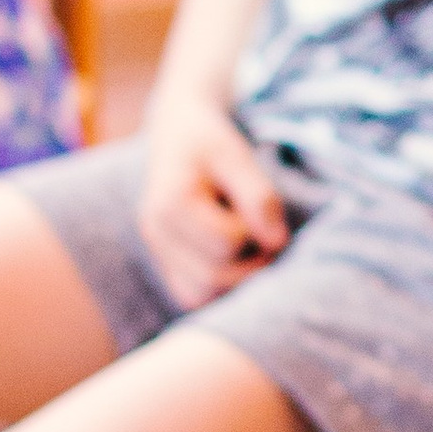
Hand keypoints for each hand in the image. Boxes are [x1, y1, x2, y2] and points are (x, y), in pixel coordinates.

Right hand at [138, 101, 288, 309]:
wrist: (177, 135)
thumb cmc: (210, 143)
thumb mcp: (236, 155)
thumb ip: (258, 195)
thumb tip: (277, 242)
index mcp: (170, 203)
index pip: (227, 242)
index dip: (256, 230)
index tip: (263, 208)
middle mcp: (155, 232)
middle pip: (213, 276)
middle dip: (251, 262)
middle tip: (268, 235)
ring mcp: (157, 251)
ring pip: (202, 294)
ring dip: (238, 279)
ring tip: (251, 246)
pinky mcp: (166, 264)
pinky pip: (194, 295)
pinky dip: (221, 286)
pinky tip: (236, 259)